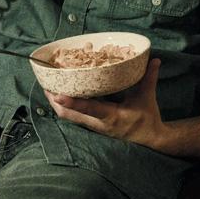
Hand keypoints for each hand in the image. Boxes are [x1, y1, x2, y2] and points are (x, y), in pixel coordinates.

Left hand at [44, 58, 167, 148]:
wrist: (148, 139)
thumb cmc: (147, 118)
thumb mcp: (147, 98)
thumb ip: (149, 78)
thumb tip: (153, 59)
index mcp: (112, 116)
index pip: (90, 109)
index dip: (73, 103)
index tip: (58, 94)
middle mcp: (98, 124)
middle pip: (69, 115)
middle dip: (55, 100)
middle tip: (46, 84)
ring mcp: (93, 126)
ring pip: (68, 117)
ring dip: (56, 103)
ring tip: (47, 87)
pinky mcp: (91, 126)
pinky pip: (73, 117)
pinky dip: (64, 106)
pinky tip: (59, 94)